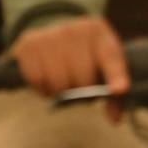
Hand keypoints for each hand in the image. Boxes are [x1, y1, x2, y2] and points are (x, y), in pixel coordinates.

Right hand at [10, 15, 127, 98]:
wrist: (56, 31)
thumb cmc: (85, 55)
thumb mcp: (104, 66)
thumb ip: (113, 95)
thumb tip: (114, 119)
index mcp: (98, 31)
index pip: (110, 56)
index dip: (116, 75)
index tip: (118, 90)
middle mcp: (75, 29)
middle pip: (82, 77)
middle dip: (82, 92)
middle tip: (79, 88)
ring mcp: (50, 33)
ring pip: (58, 82)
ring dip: (61, 92)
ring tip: (63, 85)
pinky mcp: (29, 43)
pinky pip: (36, 79)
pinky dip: (42, 88)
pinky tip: (47, 80)